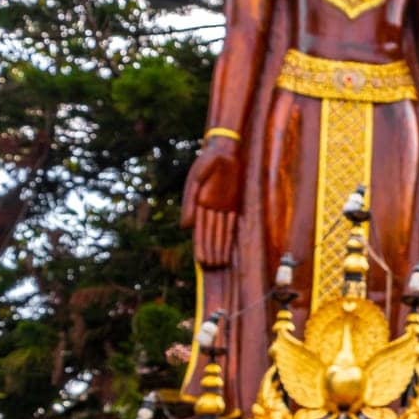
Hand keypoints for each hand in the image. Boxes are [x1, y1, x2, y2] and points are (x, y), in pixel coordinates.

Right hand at [181, 137, 240, 267]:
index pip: (199, 230)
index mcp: (197, 204)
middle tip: (211, 268)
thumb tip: (185, 227)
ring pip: (221, 232)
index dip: (201, 245)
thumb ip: (189, 203)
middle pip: (210, 234)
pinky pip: (232, 223)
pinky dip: (230, 235)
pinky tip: (229, 248)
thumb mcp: (195, 180)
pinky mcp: (234, 203)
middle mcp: (209, 209)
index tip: (200, 261)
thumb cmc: (206, 162)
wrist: (223, 151)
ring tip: (219, 264)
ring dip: (220, 247)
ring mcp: (222, 207)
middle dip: (211, 250)